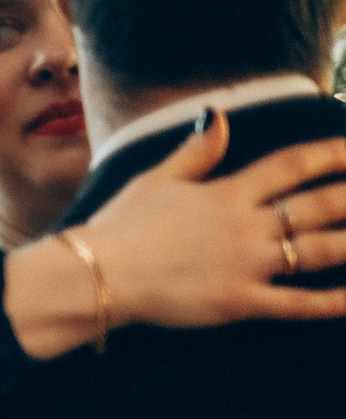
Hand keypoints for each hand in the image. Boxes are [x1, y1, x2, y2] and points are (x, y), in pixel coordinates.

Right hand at [7, 113, 345, 358]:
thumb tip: (218, 114)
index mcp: (228, 192)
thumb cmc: (122, 225)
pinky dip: (330, 303)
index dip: (332, 153)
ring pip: (318, 250)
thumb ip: (196, 150)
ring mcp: (247, 265)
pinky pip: (295, 304)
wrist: (97, 273)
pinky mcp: (239, 302)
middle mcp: (246, 225)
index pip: (293, 165)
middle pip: (319, 205)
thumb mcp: (158, 179)